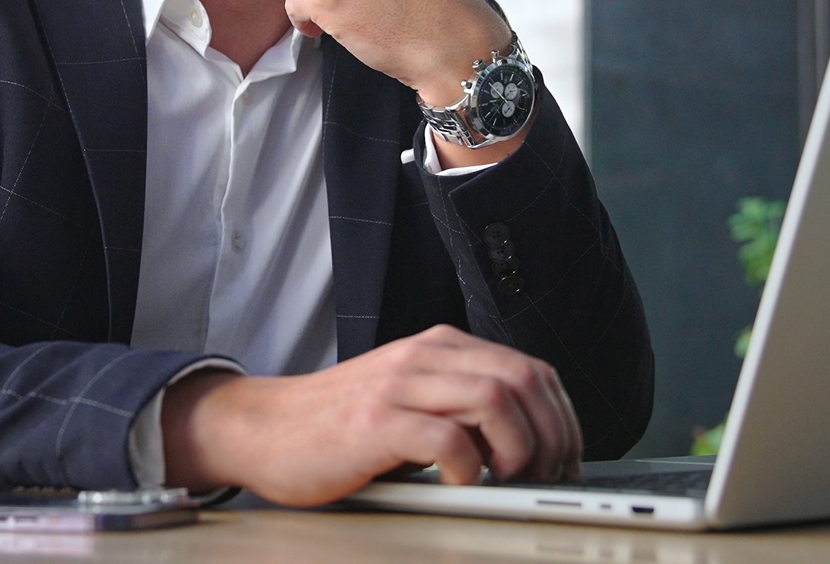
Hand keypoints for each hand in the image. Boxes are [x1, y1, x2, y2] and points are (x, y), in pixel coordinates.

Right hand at [161, 324, 581, 505]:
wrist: (264, 428)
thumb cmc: (338, 425)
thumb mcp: (409, 398)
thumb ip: (459, 404)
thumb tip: (532, 443)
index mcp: (440, 347)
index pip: (531, 369)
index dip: (562, 419)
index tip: (565, 460)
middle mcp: (425, 356)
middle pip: (524, 379)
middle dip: (552, 436)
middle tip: (543, 479)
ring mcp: (400, 384)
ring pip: (497, 399)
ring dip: (519, 450)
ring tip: (506, 481)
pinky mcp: (376, 420)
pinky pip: (449, 437)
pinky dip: (469, 467)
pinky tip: (458, 482)